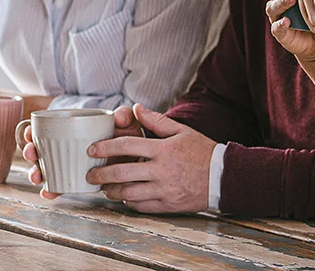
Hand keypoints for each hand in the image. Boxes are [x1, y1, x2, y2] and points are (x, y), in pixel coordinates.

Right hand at [23, 104, 144, 198]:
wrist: (137, 160)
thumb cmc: (128, 138)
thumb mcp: (126, 124)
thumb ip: (125, 117)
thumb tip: (119, 117)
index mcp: (72, 130)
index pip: (44, 128)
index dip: (31, 131)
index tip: (28, 134)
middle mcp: (66, 147)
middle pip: (40, 149)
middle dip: (30, 152)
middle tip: (31, 154)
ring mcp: (69, 165)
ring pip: (46, 168)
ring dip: (36, 172)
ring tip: (37, 177)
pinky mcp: (76, 181)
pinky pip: (59, 185)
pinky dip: (52, 189)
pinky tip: (48, 192)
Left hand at [84, 106, 214, 213]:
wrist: (224, 177)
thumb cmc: (202, 152)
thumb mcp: (181, 131)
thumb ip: (157, 120)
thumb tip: (136, 108)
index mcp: (163, 150)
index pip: (127, 146)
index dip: (106, 147)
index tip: (92, 149)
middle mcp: (162, 171)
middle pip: (123, 173)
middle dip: (102, 174)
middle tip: (90, 175)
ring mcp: (165, 190)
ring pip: (129, 193)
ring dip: (112, 191)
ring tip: (105, 188)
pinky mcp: (169, 205)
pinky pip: (142, 206)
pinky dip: (130, 203)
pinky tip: (124, 198)